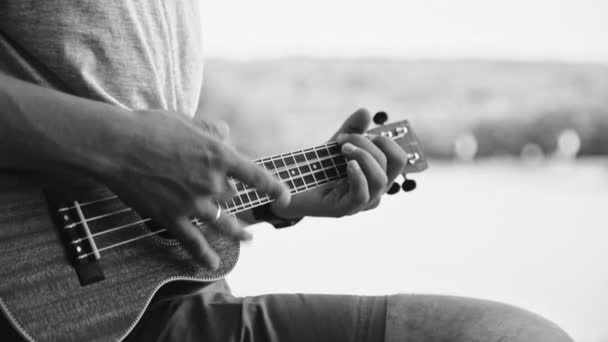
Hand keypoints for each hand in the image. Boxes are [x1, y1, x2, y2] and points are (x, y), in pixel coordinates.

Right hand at [100, 110, 289, 268]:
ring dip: (239, 232)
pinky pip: (193, 242)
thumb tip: (226, 133)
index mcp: (219, 156)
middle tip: (228, 196)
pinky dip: (204, 255)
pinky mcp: (172, 217)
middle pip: (232, 196)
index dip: (275, 188)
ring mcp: (193, 203)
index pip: (257, 176)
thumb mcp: (187, 121)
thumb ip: (210, 129)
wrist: (117, 146)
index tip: (286, 197)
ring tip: (249, 238)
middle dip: (230, 195)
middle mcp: (212, 182)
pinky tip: (212, 264)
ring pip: (224, 223)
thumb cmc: (150, 127)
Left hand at [270, 108, 407, 217]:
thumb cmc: (317, 169)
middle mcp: (375, 190)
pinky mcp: (346, 209)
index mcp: (377, 175)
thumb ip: (352, 129)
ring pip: (380, 179)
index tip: (359, 134)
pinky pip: (362, 194)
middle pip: (392, 164)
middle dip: (368, 144)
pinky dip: (358, 175)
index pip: (398, 158)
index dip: (384, 141)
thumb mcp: (337, 145)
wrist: (291, 187)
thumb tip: (366, 111)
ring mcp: (362, 202)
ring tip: (343, 149)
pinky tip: (348, 164)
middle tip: (343, 140)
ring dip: (363, 156)